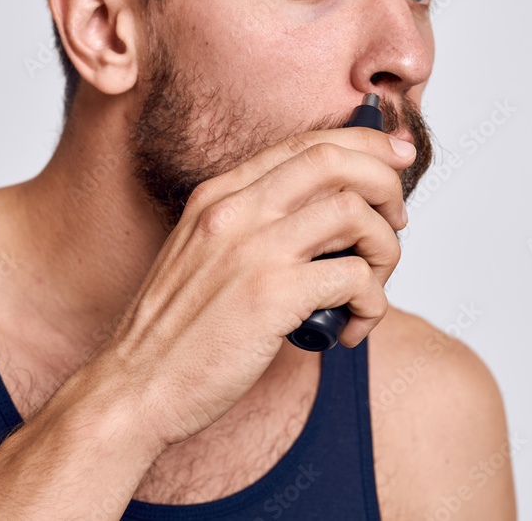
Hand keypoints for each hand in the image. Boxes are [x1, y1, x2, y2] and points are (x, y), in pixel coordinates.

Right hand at [92, 127, 416, 450]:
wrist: (134, 388)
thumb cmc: (177, 331)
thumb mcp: (206, 254)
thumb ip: (255, 225)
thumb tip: (328, 219)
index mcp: (219, 195)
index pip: (306, 143)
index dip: (364, 144)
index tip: (396, 157)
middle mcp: (235, 210)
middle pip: (336, 160)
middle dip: (386, 182)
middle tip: (397, 218)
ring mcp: (252, 249)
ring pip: (355, 212)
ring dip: (384, 248)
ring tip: (372, 285)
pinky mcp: (271, 295)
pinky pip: (355, 276)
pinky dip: (372, 303)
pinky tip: (351, 328)